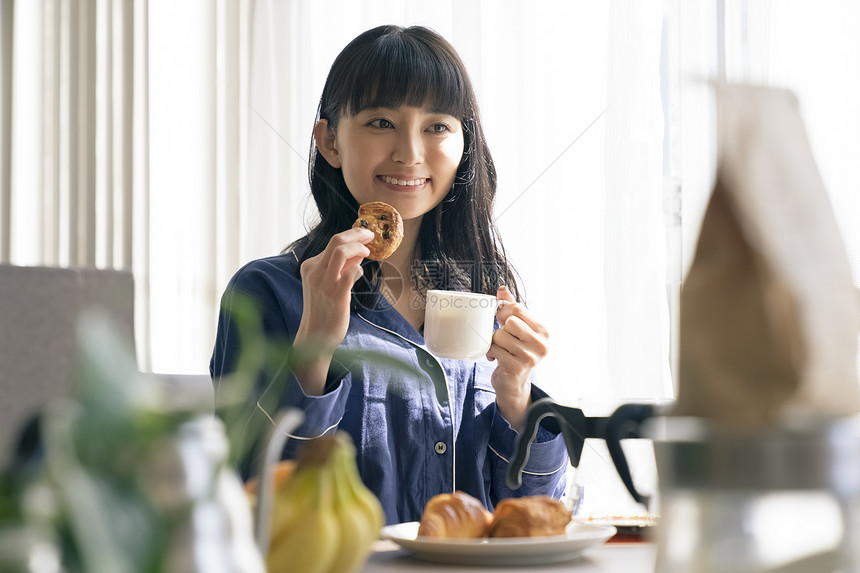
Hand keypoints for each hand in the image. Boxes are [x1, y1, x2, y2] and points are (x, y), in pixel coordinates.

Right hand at [293, 227, 372, 393]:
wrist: (315, 336)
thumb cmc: (323, 309)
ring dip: (359, 247)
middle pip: (336, 240)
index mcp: (310, 266)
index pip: (332, 241)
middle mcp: (315, 271)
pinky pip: (350, 273)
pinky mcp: (336, 295)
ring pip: (341, 251)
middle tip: (371, 235)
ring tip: (368, 251)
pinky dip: (358, 268)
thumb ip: (341, 267)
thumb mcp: (328, 283)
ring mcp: (324, 283)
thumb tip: (359, 250)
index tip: (365, 233)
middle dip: (358, 233)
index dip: (352, 234)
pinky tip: (361, 272)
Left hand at [486, 286, 549, 430]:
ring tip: (502, 350)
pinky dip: (491, 353)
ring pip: (500, 336)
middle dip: (501, 329)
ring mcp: (530, 356)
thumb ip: (512, 309)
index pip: (518, 308)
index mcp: (544, 331)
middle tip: (504, 339)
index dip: (504, 311)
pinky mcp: (517, 367)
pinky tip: (498, 359)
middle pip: (509, 321)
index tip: (502, 319)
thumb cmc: (516, 352)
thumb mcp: (518, 329)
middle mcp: (541, 344)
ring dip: (495, 343)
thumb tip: (502, 289)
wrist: (514, 383)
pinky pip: (494, 349)